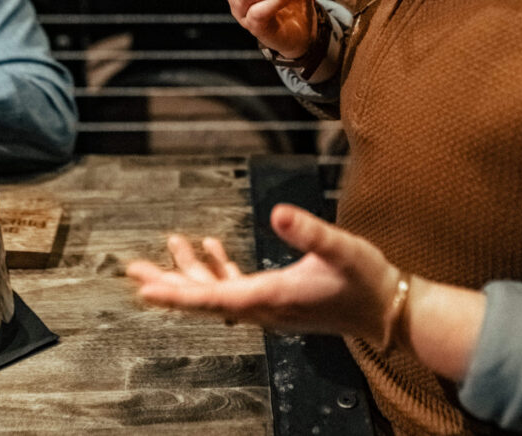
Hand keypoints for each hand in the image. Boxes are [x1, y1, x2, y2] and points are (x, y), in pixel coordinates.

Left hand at [126, 202, 400, 341]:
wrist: (387, 310)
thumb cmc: (366, 281)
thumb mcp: (341, 248)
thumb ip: (309, 230)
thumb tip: (277, 212)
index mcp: (272, 297)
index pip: (214, 298)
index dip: (177, 293)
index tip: (146, 289)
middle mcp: (263, 308)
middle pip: (204, 299)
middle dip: (169, 283)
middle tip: (134, 270)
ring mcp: (268, 306)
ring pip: (217, 293)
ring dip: (190, 273)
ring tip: (168, 248)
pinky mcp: (277, 299)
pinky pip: (236, 288)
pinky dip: (218, 269)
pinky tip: (211, 249)